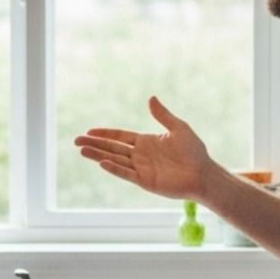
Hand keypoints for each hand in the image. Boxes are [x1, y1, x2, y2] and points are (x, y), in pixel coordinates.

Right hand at [74, 96, 216, 201]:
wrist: (203, 173)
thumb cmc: (194, 151)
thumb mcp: (178, 128)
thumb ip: (162, 115)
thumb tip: (151, 98)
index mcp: (146, 142)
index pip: (120, 137)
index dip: (105, 134)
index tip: (89, 131)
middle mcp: (140, 155)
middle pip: (112, 148)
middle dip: (95, 144)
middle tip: (76, 141)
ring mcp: (141, 169)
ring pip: (115, 160)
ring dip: (98, 155)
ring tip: (82, 151)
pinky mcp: (145, 181)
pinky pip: (126, 174)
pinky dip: (114, 168)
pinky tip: (102, 162)